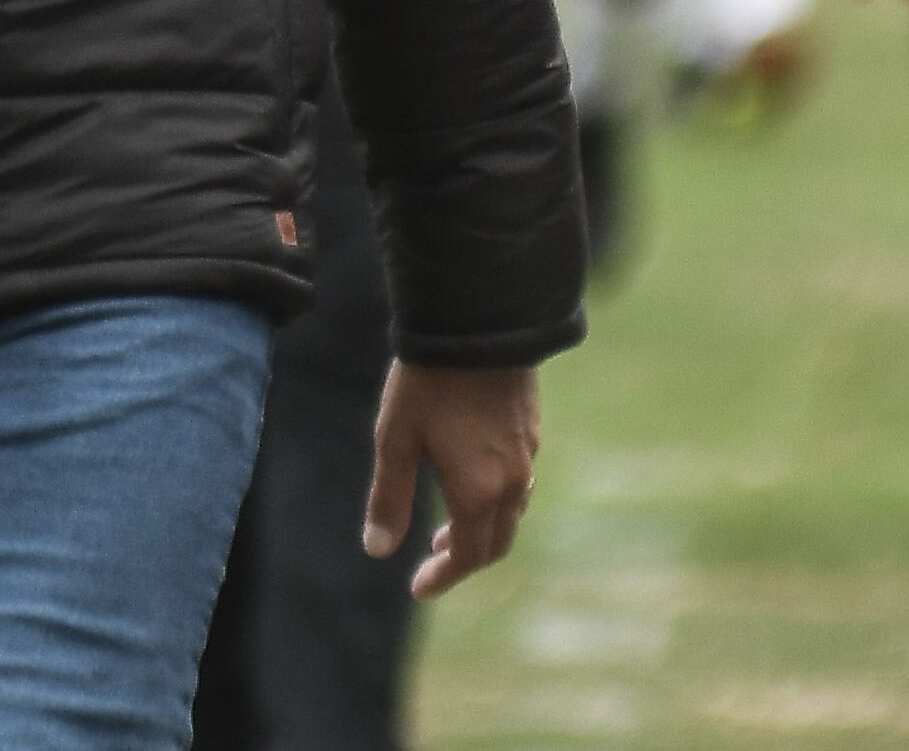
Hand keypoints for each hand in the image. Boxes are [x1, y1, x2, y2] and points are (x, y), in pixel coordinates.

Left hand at [365, 361, 538, 599]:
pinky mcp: (530, 430)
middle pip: (496, 542)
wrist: (476, 322)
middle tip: (431, 560)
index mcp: (478, 492)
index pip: (467, 556)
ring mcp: (526, 455)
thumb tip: (378, 550)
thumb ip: (389, 499)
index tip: (418, 587)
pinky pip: (519, 483)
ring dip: (481, 529)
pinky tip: (472, 479)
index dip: (443, 577)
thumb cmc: (427, 383)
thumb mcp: (396, 440)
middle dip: (464, 559)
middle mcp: (510, 481)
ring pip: (512, 513)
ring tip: (447, 525)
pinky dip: (495, 500)